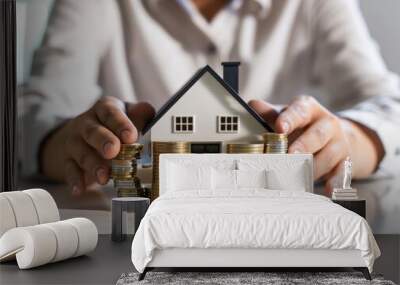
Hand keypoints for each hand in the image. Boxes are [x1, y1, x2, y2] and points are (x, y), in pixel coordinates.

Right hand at [41, 97, 154, 194]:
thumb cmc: (113, 124)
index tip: (130, 136)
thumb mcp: (127, 114)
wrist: (80, 133)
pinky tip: (80, 189)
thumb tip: (148, 112)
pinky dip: (75, 180)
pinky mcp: (68, 160)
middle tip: (113, 151)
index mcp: (104, 109)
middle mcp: (86, 123)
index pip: (111, 113)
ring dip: (93, 165)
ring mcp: (75, 142)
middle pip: (93, 131)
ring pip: (81, 152)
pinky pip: (69, 170)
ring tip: (104, 177)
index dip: (120, 124)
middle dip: (103, 141)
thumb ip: (140, 114)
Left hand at [249, 96, 383, 192]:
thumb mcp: (284, 116)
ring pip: (328, 157)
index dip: (289, 119)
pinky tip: (327, 191)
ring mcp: (338, 143)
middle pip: (317, 135)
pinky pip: (342, 173)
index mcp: (308, 108)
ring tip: (294, 178)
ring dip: (311, 168)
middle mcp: (327, 123)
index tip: (279, 128)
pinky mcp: (345, 161)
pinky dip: (335, 182)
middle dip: (303, 146)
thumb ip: (269, 114)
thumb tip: (252, 106)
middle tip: (289, 155)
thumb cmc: (299, 125)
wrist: (331, 135)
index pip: (300, 111)